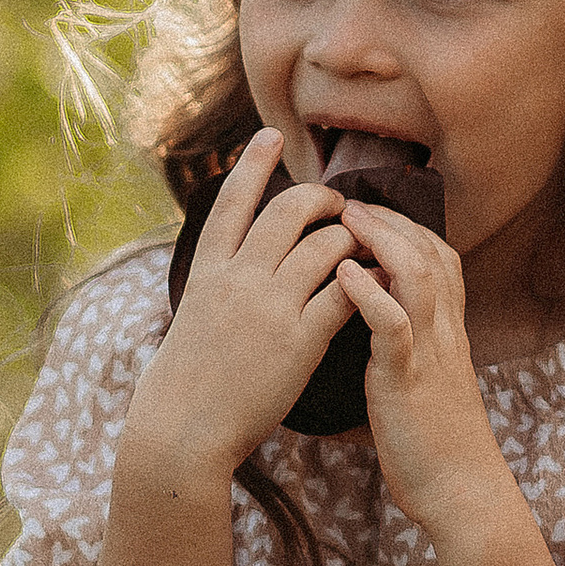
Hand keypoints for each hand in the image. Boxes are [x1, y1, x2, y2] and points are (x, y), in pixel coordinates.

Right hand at [126, 131, 352, 478]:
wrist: (183, 429)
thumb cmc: (185, 381)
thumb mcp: (191, 315)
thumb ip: (217, 284)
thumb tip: (232, 261)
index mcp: (207, 270)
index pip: (231, 202)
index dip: (252, 164)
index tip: (270, 136)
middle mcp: (238, 278)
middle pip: (289, 210)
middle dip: (322, 198)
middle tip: (338, 205)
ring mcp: (270, 306)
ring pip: (326, 244)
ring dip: (353, 236)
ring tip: (366, 243)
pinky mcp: (300, 339)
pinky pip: (346, 292)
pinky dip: (368, 278)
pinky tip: (381, 278)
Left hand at [330, 202, 522, 547]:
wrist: (461, 494)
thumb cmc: (434, 444)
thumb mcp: (426, 382)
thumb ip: (408, 349)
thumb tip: (376, 326)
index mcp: (448, 332)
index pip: (439, 257)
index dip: (407, 226)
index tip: (370, 210)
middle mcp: (445, 332)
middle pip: (430, 252)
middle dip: (391, 219)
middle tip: (349, 200)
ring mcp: (431, 354)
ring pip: (418, 277)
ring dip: (382, 241)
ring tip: (346, 220)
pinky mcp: (409, 381)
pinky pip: (394, 327)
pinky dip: (370, 295)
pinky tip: (344, 275)